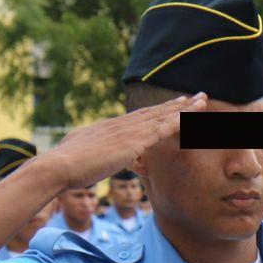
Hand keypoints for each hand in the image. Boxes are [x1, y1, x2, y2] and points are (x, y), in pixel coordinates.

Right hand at [34, 94, 208, 190]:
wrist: (59, 166)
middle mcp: (122, 124)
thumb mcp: (81, 154)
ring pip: (163, 117)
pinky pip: (162, 129)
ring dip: (185, 109)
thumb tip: (90, 154)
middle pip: (155, 112)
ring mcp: (128, 131)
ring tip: (202, 100)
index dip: (159, 111)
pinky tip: (192, 117)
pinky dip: (179, 121)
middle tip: (197, 96)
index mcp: (110, 126)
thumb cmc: (66, 165)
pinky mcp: (133, 142)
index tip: (174, 104)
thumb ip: (92, 152)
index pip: (140, 117)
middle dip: (178, 105)